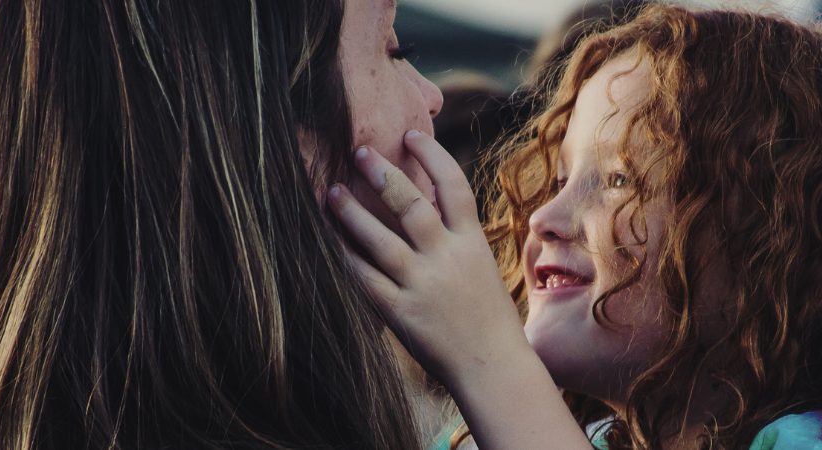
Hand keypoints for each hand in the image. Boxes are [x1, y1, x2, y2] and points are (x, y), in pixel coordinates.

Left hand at [326, 130, 526, 380]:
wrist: (493, 367)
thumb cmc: (486, 316)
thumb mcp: (480, 266)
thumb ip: (455, 236)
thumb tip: (427, 199)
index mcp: (472, 243)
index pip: (454, 186)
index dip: (432, 155)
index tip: (410, 133)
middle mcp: (448, 258)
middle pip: (412, 204)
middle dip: (383, 174)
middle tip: (358, 151)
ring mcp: (423, 286)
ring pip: (381, 240)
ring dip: (353, 213)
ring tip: (332, 192)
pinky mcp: (402, 313)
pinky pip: (366, 279)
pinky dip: (345, 257)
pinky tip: (328, 240)